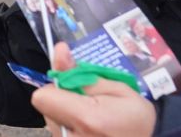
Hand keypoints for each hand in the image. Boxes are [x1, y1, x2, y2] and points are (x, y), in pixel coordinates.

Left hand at [31, 43, 155, 136]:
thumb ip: (84, 73)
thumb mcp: (120, 90)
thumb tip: (59, 51)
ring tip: (93, 119)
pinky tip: (90, 130)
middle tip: (90, 105)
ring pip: (51, 120)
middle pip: (46, 108)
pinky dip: (71, 127)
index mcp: (87, 118)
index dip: (57, 87)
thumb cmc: (137, 122)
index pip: (43, 96)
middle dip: (63, 100)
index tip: (76, 88)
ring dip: (67, 115)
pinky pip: (59, 130)